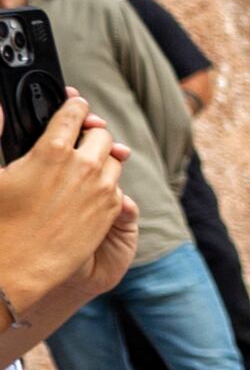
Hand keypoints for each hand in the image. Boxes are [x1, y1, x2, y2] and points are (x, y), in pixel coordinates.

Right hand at [0, 97, 132, 314]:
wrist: (17, 265)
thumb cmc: (0, 218)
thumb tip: (1, 106)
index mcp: (52, 149)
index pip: (75, 112)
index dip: (75, 105)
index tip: (74, 104)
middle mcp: (84, 166)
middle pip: (102, 134)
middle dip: (90, 133)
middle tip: (78, 137)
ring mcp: (102, 190)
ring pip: (115, 159)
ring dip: (101, 158)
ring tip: (83, 165)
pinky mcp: (112, 212)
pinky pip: (117, 187)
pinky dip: (106, 184)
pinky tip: (88, 192)